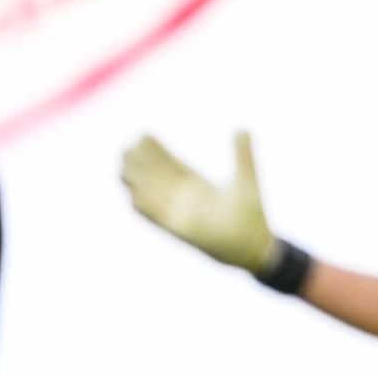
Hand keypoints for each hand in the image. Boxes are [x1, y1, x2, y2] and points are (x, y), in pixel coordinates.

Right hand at [121, 132, 274, 272]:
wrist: (254, 247)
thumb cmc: (252, 216)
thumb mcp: (246, 180)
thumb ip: (242, 155)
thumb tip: (242, 129)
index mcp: (198, 186)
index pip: (172, 164)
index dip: (157, 151)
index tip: (144, 135)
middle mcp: (186, 200)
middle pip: (157, 178)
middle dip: (141, 163)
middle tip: (126, 148)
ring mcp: (182, 215)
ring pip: (153, 195)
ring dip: (139, 182)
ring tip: (124, 166)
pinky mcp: (183, 232)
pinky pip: (159, 219)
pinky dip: (147, 208)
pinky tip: (134, 195)